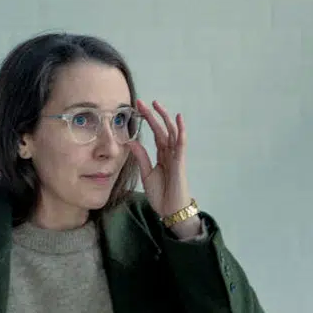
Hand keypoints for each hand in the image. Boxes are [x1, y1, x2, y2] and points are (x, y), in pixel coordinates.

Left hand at [127, 99, 190, 220]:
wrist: (170, 210)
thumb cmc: (161, 195)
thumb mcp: (147, 174)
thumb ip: (141, 157)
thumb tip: (131, 142)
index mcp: (162, 156)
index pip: (155, 133)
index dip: (148, 120)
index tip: (137, 109)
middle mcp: (170, 153)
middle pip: (162, 129)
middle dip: (153, 115)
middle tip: (142, 102)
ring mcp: (176, 156)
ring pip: (171, 132)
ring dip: (165, 118)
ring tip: (157, 105)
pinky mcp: (180, 162)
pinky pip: (181, 144)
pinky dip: (181, 131)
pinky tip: (178, 119)